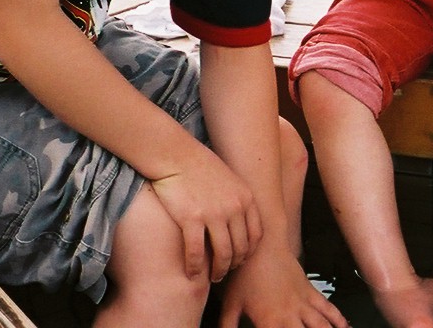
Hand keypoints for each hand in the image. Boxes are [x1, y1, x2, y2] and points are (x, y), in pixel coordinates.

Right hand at [148, 149, 264, 281]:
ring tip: (212, 278)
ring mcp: (214, 213)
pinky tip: (191, 273)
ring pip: (222, 254)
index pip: (256, 234)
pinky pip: (197, 252)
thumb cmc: (199, 166)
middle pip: (241, 247)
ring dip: (218, 271)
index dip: (249, 252)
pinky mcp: (192, 218)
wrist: (176, 155)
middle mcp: (234, 207)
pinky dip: (195, 266)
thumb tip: (238, 221)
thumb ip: (237, 199)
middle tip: (224, 273)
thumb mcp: (229, 179)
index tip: (240, 260)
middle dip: (233, 265)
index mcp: (245, 197)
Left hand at [217, 246, 347, 327]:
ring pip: (322, 327)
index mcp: (270, 322)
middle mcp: (290, 315)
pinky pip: (328, 308)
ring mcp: (303, 303)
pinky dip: (339, 320)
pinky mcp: (309, 291)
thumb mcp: (229, 304)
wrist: (262, 242)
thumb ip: (226, 327)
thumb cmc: (243, 272)